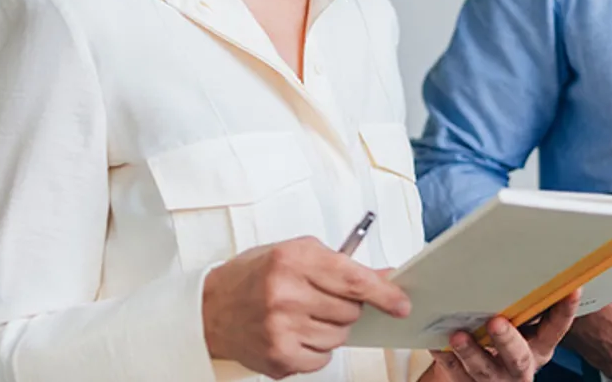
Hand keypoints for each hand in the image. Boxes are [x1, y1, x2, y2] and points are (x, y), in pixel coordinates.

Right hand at [202, 236, 410, 377]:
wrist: (211, 307)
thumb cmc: (255, 275)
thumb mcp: (295, 253)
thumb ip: (340, 264)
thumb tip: (383, 278)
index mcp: (293, 260)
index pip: (352, 279)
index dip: (382, 293)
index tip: (401, 303)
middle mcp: (286, 295)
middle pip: (349, 311)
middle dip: (346, 306)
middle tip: (322, 297)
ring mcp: (281, 330)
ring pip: (339, 336)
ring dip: (331, 327)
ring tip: (304, 313)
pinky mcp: (278, 358)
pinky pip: (322, 358)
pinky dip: (317, 348)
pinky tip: (296, 332)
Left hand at [424, 292, 580, 381]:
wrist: (481, 374)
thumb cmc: (503, 337)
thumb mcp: (521, 322)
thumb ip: (523, 302)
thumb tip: (521, 257)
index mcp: (539, 346)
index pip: (556, 329)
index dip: (565, 311)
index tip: (571, 288)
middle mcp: (521, 366)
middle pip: (519, 358)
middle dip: (508, 341)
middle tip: (495, 322)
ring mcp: (496, 379)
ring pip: (485, 371)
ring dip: (471, 352)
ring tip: (457, 335)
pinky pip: (456, 375)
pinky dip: (447, 360)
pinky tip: (436, 344)